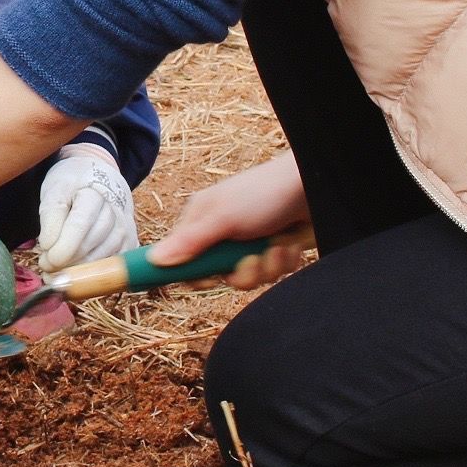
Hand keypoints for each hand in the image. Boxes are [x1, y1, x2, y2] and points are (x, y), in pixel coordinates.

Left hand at [36, 143, 134, 268]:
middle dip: (66, 262)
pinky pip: (113, 267)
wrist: (97, 176)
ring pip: (103, 259)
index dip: (62, 248)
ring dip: (78, 272)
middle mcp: (116, 212)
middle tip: (45, 266)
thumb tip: (48, 247)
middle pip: (91, 245)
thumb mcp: (55, 191)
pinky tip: (76, 275)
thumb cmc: (72, 185)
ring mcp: (126, 229)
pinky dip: (93, 275)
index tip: (45, 259)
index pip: (80, 225)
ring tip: (56, 271)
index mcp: (95, 194)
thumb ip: (50, 217)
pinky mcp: (130, 243)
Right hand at [150, 153, 315, 290]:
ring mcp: (248, 242)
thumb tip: (153, 260)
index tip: (208, 281)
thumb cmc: (265, 193)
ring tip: (278, 245)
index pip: (182, 258)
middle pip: (217, 274)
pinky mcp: (272, 249)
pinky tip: (290, 243)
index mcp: (201, 219)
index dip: (195, 274)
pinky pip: (271, 272)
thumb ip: (189, 241)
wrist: (313, 186)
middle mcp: (222, 232)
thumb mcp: (223, 218)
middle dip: (240, 272)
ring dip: (266, 266)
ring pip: (246, 276)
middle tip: (251, 259)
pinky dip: (283, 261)